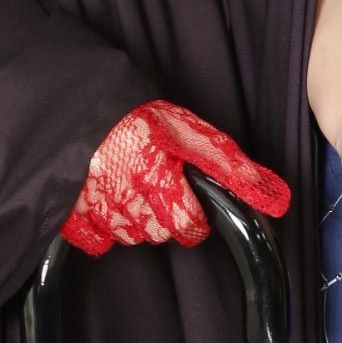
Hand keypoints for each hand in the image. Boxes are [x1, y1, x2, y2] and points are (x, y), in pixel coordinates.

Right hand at [61, 101, 291, 257]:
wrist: (78, 103)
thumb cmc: (136, 116)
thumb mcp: (188, 130)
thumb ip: (228, 164)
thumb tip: (271, 195)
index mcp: (158, 178)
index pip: (188, 226)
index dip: (194, 218)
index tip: (189, 206)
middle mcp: (127, 199)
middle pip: (158, 234)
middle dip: (164, 216)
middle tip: (156, 187)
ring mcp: (96, 208)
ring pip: (128, 237)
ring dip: (133, 219)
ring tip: (128, 187)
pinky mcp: (70, 214)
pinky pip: (93, 239)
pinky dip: (100, 226)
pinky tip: (104, 199)